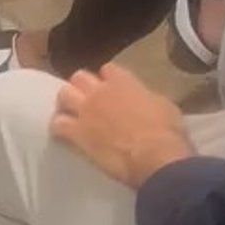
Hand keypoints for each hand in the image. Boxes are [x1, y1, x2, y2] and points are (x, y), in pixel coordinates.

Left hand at [50, 64, 192, 187]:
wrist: (156, 156)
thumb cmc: (167, 131)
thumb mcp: (163, 105)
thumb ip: (145, 97)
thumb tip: (142, 100)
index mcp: (123, 81)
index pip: (107, 69)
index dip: (107, 79)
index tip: (110, 88)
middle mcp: (100, 90)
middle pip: (79, 76)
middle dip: (81, 86)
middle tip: (86, 100)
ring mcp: (86, 110)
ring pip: (63, 95)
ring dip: (66, 103)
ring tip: (69, 113)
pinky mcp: (78, 133)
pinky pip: (58, 125)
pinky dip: (58, 128)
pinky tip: (62, 134)